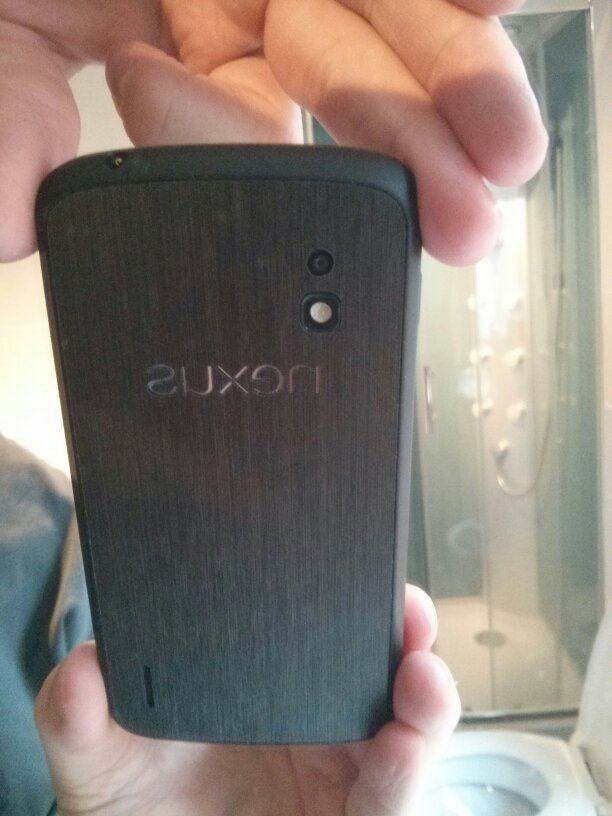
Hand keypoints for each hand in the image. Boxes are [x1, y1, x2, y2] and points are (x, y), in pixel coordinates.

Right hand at [1, 0, 545, 265]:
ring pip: (384, 16)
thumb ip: (10, 125)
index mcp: (182, 62)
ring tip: (503, 145)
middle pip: (349, 84)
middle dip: (413, 159)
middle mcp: (245, 9)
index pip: (258, 138)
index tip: (350, 250)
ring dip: (452, 77)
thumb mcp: (1, 49)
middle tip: (464, 231)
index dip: (302, 194)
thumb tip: (6, 227)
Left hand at [35, 585, 458, 814]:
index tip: (360, 573)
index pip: (320, 636)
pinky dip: (404, 774)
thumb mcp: (100, 759)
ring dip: (425, 705)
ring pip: (404, 734)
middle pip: (380, 675)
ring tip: (421, 679)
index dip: (349, 604)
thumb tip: (80, 667)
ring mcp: (337, 775)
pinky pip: (388, 801)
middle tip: (409, 612)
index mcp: (266, 691)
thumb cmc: (139, 804)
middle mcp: (314, 727)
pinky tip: (401, 747)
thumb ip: (81, 717)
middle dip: (405, 638)